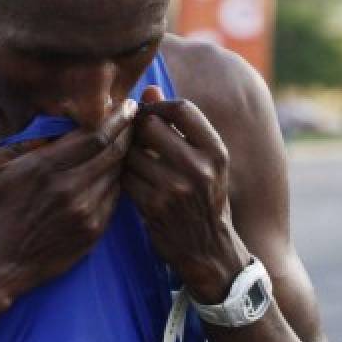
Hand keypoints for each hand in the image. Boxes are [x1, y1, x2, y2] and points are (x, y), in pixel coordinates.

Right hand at [0, 100, 137, 306]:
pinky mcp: (94, 230)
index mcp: (44, 166)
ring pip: (117, 173)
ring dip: (125, 155)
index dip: (117, 117)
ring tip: (128, 141)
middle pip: (114, 150)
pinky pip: (114, 197)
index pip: (95, 134)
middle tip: (135, 117)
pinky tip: (114, 172)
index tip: (127, 104)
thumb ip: (20, 143)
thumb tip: (54, 129)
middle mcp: (70, 188)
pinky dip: (117, 181)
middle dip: (128, 130)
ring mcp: (85, 211)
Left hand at [122, 86, 249, 303]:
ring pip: (133, 151)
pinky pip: (125, 176)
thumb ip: (179, 125)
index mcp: (216, 151)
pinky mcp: (154, 207)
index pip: (181, 108)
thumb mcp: (206, 162)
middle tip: (136, 138)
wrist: (210, 251)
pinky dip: (124, 176)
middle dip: (139, 129)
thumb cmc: (205, 199)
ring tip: (136, 162)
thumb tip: (148, 89)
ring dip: (128, 154)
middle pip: (151, 125)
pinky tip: (133, 181)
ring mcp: (176, 188)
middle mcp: (200, 168)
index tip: (151, 114)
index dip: (159, 106)